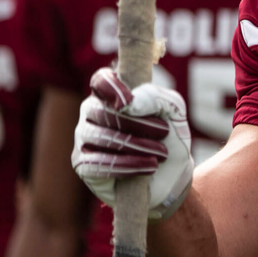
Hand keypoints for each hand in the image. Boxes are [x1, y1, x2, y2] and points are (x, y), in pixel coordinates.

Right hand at [71, 68, 192, 219]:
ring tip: (161, 154)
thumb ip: (156, 98)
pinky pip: (96, 163)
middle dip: (139, 124)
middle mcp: (92, 113)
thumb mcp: (175, 113)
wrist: (172, 176)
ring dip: (137, 146)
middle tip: (164, 133)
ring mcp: (84, 139)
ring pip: (101, 137)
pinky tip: (148, 168)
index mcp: (112, 94)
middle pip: (102, 111)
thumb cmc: (169, 139)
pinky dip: (126, 165)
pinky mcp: (83, 165)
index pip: (100, 80)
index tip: (129, 101)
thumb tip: (128, 104)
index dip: (110, 87)